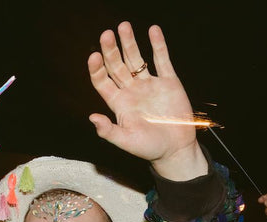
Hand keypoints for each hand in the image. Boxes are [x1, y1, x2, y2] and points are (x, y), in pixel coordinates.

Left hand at [87, 23, 206, 180]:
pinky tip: (152, 30)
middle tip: (106, 34)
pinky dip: (158, 45)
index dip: (97, 69)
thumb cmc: (149, 148)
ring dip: (130, 43)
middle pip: (117, 66)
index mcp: (119, 103)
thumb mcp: (126, 141)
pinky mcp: (168, 82)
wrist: (175, 149)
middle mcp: (131, 91)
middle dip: (111, 50)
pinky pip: (162, 60)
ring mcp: (149, 85)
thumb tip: (92, 117)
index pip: (103, 82)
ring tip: (123, 26)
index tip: (94, 56)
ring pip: (136, 59)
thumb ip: (108, 130)